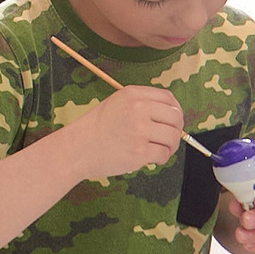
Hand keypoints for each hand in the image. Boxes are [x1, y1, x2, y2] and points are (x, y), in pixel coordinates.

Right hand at [59, 85, 183, 179]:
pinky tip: (151, 158)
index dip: (175, 110)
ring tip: (159, 149)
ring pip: (172, 137)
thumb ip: (143, 103)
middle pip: (175, 117)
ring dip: (170, 146)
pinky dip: (161, 158)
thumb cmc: (98, 127)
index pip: (168, 98)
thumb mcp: (117, 103)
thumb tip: (173, 114)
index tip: (172, 120)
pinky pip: (163, 154)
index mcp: (132, 94)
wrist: (78, 148)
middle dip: (176, 129)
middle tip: (168, 138)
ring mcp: (139, 130)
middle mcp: (137, 109)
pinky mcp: (139, 151)